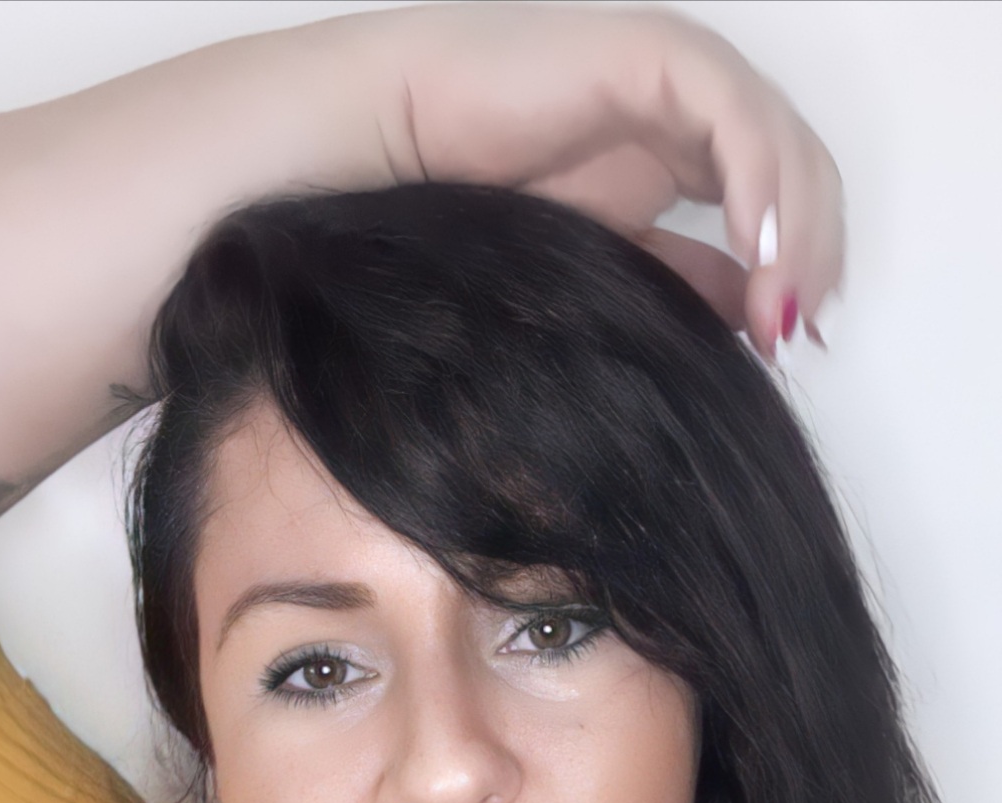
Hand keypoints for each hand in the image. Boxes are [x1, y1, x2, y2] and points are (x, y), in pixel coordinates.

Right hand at [375, 2, 843, 360]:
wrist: (389, 160)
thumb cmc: (473, 214)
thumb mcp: (608, 272)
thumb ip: (684, 286)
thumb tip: (760, 321)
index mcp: (681, 157)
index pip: (781, 205)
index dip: (802, 271)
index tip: (790, 347)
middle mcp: (688, 115)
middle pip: (798, 175)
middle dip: (811, 257)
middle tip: (795, 333)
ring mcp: (675, 80)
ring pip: (782, 143)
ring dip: (797, 229)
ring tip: (782, 305)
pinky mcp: (652, 58)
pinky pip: (735, 117)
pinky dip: (761, 184)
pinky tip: (756, 250)